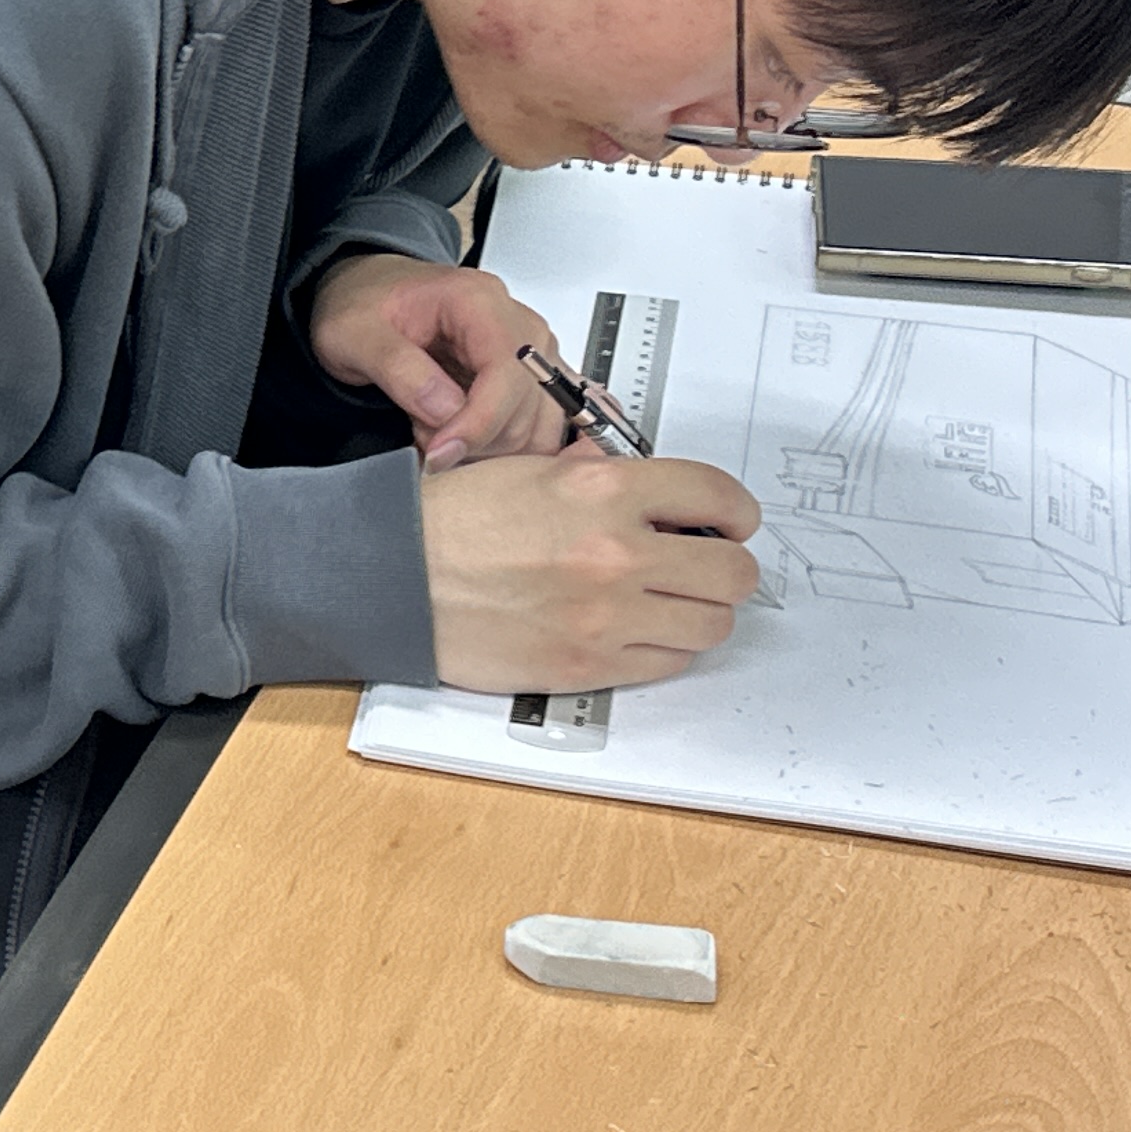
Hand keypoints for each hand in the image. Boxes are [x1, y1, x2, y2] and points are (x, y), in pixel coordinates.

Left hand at [308, 252, 572, 468]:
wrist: (365, 295)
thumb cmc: (360, 305)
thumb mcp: (354, 333)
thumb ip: (398, 368)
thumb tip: (445, 412)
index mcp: (477, 300)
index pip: (507, 372)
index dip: (478, 423)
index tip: (439, 453)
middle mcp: (517, 324)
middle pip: (528, 404)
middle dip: (476, 438)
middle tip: (422, 436)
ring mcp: (530, 353)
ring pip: (539, 423)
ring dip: (489, 447)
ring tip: (435, 431)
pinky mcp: (527, 379)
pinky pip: (536, 427)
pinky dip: (500, 446)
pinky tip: (458, 436)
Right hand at [422, 449, 763, 692]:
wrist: (393, 578)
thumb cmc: (446, 524)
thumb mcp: (526, 468)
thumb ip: (596, 473)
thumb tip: (648, 486)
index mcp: (600, 490)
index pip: (716, 496)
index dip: (737, 513)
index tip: (731, 523)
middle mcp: (615, 551)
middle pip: (733, 571)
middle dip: (726, 568)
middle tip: (705, 566)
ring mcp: (608, 614)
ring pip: (711, 624)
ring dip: (699, 612)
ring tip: (670, 601)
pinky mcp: (591, 663)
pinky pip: (669, 662)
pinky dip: (663, 648)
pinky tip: (635, 629)